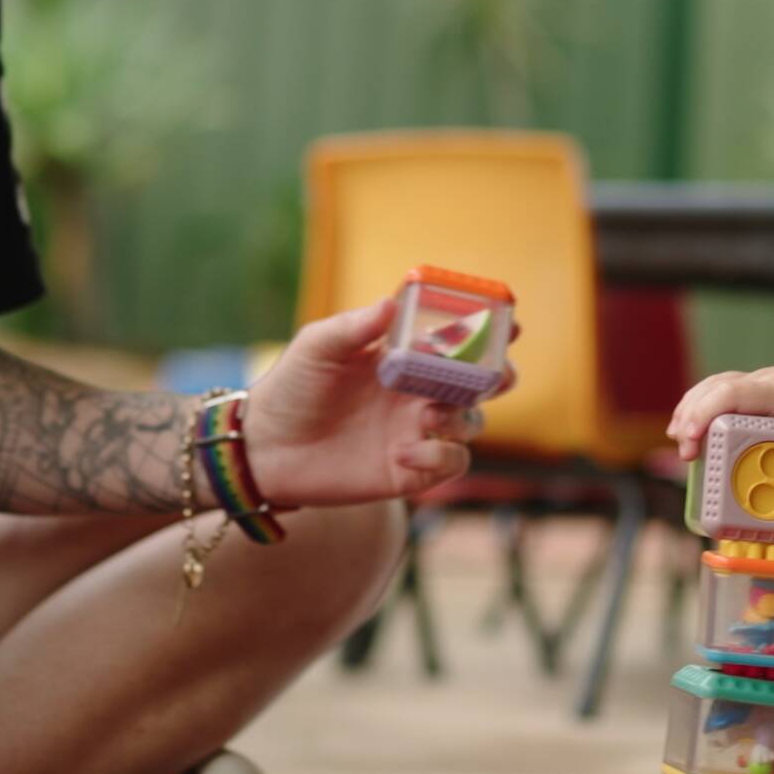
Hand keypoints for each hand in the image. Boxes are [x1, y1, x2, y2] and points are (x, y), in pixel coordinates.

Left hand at [242, 300, 484, 509]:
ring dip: (461, 418)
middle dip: (497, 377)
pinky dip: (441, 457)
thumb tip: (391, 303)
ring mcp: (416, 432)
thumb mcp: (318, 347)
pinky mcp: (409, 470)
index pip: (456, 342)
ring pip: (471, 423)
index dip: (486, 332)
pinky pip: (450, 464)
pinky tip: (406, 453)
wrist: (265, 448)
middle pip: (479, 385)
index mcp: (403, 359)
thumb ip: (356, 327)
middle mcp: (417, 395)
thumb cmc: (291, 389)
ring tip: (427, 417)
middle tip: (495, 376)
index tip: (508, 322)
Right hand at [669, 339, 773, 489]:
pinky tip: (690, 427)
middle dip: (691, 418)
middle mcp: (762, 383)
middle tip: (686, 454)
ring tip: (679, 442)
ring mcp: (757, 384)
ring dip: (690, 411)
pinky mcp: (756, 391)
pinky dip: (699, 407)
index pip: (732, 392)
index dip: (706, 412)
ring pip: (711, 388)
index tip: (692, 438)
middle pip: (713, 390)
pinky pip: (718, 392)